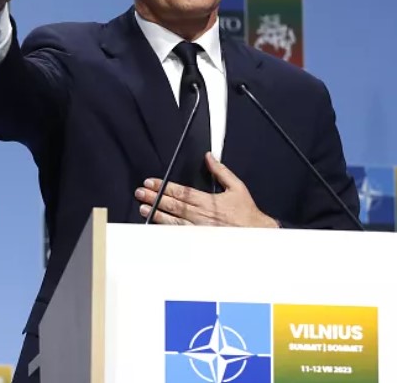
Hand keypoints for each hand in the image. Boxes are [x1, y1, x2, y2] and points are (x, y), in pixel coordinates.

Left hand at [135, 153, 279, 227]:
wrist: (256, 234)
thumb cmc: (247, 213)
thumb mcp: (237, 187)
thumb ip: (221, 171)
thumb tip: (209, 157)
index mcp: (208, 201)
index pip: (180, 191)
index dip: (163, 186)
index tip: (150, 183)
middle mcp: (201, 215)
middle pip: (173, 205)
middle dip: (154, 198)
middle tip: (140, 193)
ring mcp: (198, 229)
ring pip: (173, 220)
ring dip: (157, 214)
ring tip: (143, 209)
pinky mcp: (199, 239)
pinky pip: (180, 234)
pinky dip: (167, 230)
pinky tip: (157, 226)